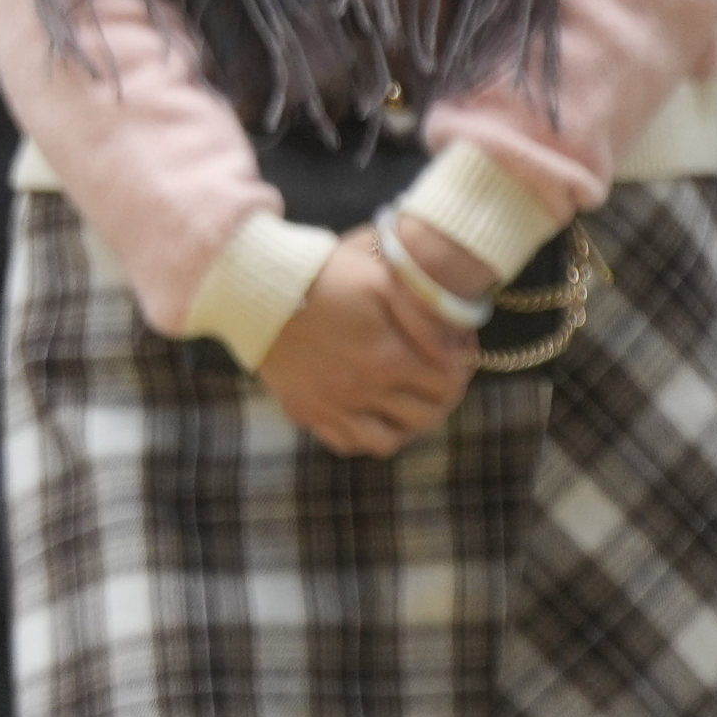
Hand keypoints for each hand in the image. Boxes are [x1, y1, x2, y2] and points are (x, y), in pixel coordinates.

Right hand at [255, 238, 474, 457]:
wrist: (255, 287)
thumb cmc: (320, 275)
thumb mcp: (379, 277)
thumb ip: (424, 310)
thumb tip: (456, 342)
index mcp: (389, 359)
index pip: (449, 383)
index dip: (462, 367)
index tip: (457, 351)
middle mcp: (364, 392)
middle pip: (426, 416)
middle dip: (443, 397)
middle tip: (439, 376)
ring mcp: (332, 406)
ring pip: (388, 440)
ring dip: (407, 425)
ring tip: (407, 401)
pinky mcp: (305, 410)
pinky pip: (346, 441)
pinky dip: (364, 435)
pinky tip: (368, 413)